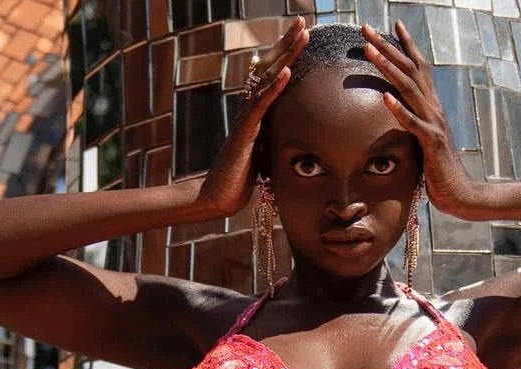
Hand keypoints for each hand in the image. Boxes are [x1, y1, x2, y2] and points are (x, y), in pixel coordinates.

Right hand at [198, 17, 307, 217]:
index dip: (286, 53)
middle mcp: (249, 107)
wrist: (217, 196)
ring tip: (301, 36)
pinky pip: (260, 105)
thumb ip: (275, 136)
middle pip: (268, 67)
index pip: (272, 74)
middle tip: (302, 20)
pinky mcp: (244, 132)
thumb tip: (294, 134)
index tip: (303, 34)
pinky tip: (286, 71)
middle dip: (287, 43)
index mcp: (255, 111)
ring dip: (285, 56)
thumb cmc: (241, 178)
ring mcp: (246, 117)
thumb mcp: (265, 153)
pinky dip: (274, 87)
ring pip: (266, 79)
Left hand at [361, 21, 478, 214]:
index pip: (419, 68)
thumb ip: (413, 125)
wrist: (460, 193)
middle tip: (365, 28)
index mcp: (431, 106)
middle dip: (387, 46)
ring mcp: (434, 123)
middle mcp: (434, 108)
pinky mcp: (431, 143)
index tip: (393, 24)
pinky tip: (384, 97)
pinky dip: (398, 109)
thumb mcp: (423, 142)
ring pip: (409, 88)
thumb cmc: (439, 171)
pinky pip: (413, 123)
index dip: (406, 45)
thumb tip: (398, 118)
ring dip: (388, 67)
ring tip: (369, 50)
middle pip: (410, 69)